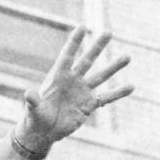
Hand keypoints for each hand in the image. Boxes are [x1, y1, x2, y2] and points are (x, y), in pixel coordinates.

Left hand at [17, 24, 132, 151]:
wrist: (44, 132)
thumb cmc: (35, 118)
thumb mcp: (33, 110)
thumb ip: (33, 101)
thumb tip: (28, 94)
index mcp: (58, 78)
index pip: (67, 56)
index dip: (74, 42)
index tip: (83, 26)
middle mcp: (73, 81)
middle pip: (87, 61)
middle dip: (97, 47)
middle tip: (109, 32)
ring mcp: (82, 92)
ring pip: (100, 76)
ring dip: (113, 67)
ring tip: (127, 57)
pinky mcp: (89, 105)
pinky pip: (106, 98)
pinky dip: (118, 93)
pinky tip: (131, 87)